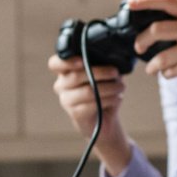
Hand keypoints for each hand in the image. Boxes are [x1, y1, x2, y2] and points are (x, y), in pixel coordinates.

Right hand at [48, 54, 131, 174]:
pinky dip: (110, 99)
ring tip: (121, 87)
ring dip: (109, 87)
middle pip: (76, 76)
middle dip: (100, 72)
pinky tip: (117, 98)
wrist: (105, 117)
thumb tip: (110, 58)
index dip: (66, 61)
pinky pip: (93, 104)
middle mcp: (61, 85)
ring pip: (88, 91)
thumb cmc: (104, 89)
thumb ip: (102, 64)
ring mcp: (66, 100)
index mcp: (65, 71)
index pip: (55, 64)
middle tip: (115, 72)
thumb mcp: (104, 73)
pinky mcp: (75, 113)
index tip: (82, 60)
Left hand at [125, 0, 176, 107]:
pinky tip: (171, 74)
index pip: (168, 1)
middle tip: (138, 48)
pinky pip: (173, 71)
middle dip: (142, 40)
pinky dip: (168, 74)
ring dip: (153, 66)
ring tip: (151, 69)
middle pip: (157, 30)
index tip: (130, 4)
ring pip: (162, 57)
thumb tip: (154, 29)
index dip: (146, 1)